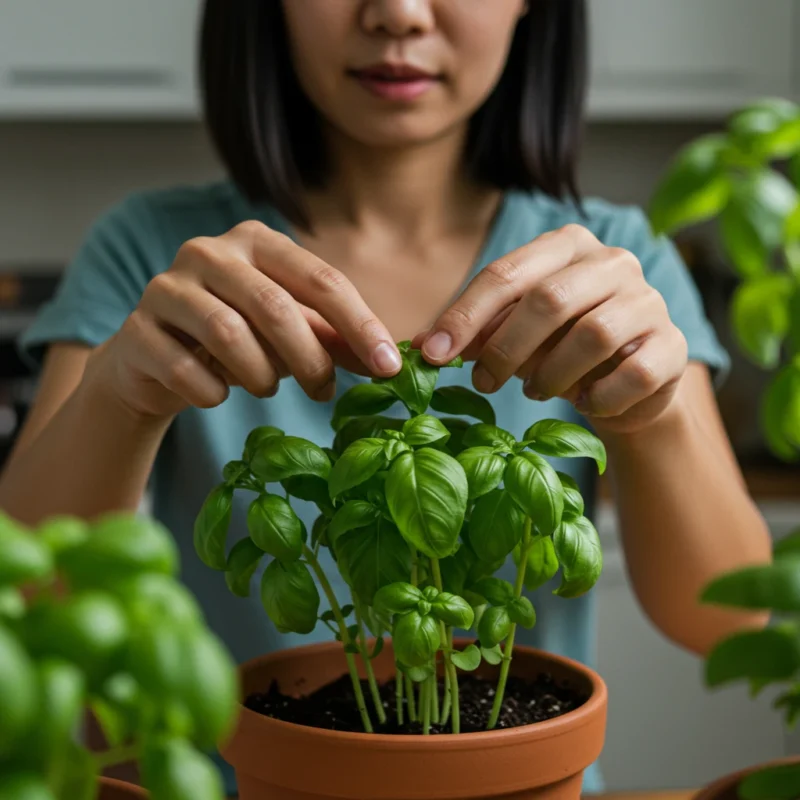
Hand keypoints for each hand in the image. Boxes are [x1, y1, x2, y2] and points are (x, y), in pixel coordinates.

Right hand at [88, 221, 402, 418]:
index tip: (391, 368)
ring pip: (229, 335)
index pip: (322, 280)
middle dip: (310, 359)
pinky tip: (218, 393)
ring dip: (260, 375)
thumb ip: (334, 340)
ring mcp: (167, 286)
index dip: (361, 326)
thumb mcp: (291, 334)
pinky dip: (211, 392)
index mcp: (257, 241)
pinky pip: (184, 368)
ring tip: (266, 389)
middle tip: (324, 392)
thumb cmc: (235, 340)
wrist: (154, 360)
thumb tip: (391, 362)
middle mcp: (210, 251)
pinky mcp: (137, 328)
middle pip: (276, 307)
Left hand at [418, 224, 687, 433]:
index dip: (464, 317)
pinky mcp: (674, 345)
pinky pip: (632, 374)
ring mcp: (650, 300)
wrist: (630, 382)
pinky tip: (582, 402)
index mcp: (567, 245)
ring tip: (534, 390)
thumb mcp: (514, 333)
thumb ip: (476, 333)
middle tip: (483, 382)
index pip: (506, 274)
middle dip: (505, 348)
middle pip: (548, 300)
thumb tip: (420, 347)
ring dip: (550, 375)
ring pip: (591, 336)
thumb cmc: (561, 348)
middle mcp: (613, 261)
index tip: (430, 354)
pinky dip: (597, 398)